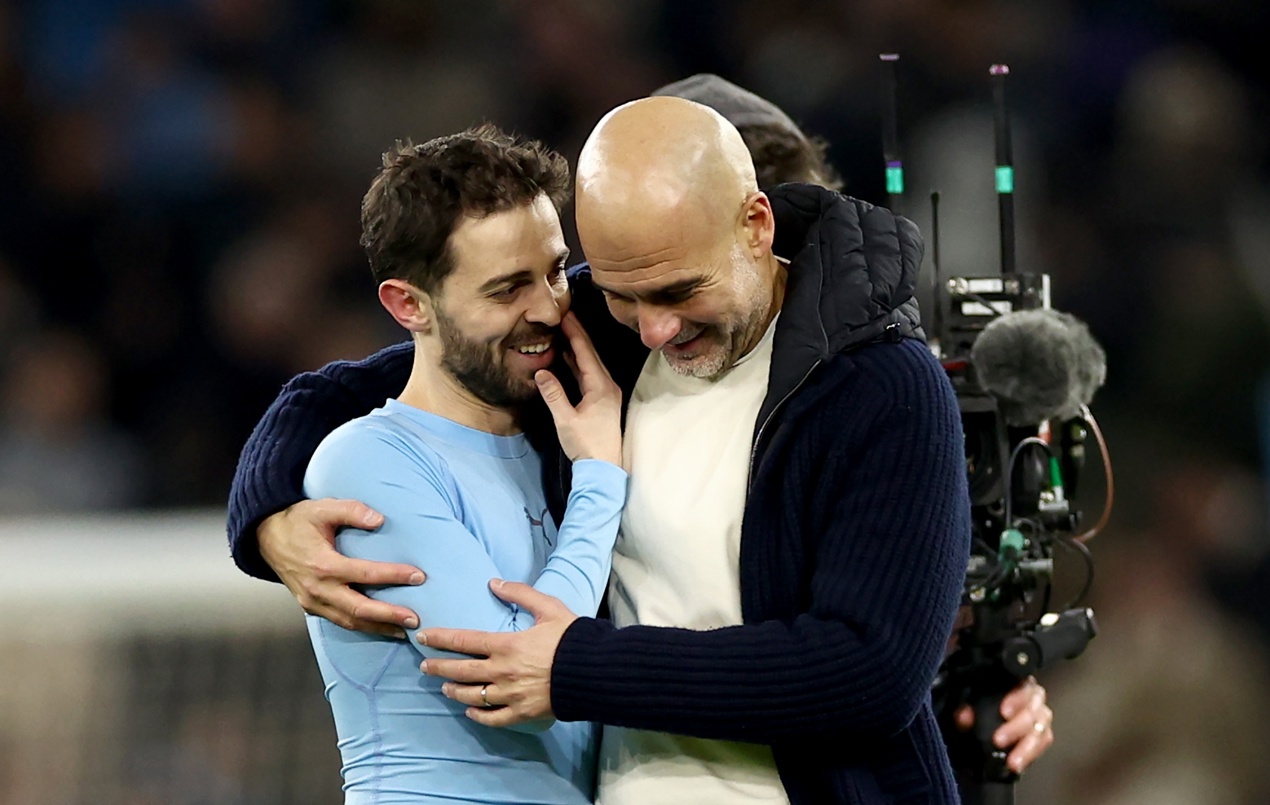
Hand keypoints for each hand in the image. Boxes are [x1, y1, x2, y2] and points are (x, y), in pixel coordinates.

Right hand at [258, 498, 423, 636]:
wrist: (265, 536)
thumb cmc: (298, 520)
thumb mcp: (323, 508)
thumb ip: (352, 510)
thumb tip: (380, 520)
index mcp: (322, 565)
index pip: (364, 574)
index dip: (393, 576)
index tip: (418, 577)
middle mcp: (317, 589)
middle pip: (358, 608)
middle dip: (389, 615)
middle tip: (415, 618)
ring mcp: (312, 601)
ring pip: (350, 621)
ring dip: (378, 627)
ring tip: (405, 630)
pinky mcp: (311, 607)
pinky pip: (340, 621)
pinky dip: (362, 626)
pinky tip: (381, 627)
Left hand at [416, 580, 576, 726]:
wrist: (594, 671)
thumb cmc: (572, 638)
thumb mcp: (548, 608)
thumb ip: (520, 593)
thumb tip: (494, 582)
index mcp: (507, 645)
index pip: (464, 641)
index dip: (441, 639)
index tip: (423, 637)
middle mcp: (503, 672)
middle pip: (461, 671)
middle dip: (439, 668)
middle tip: (424, 666)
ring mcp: (511, 695)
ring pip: (472, 696)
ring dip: (454, 691)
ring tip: (444, 688)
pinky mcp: (522, 712)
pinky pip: (493, 718)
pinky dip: (478, 715)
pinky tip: (470, 711)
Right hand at [535, 310, 621, 464]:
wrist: (604, 468)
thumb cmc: (587, 445)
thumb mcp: (566, 419)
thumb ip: (554, 394)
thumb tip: (542, 372)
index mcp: (601, 386)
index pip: (585, 352)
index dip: (574, 332)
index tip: (565, 315)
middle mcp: (607, 385)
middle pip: (590, 353)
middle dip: (577, 334)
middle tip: (564, 316)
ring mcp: (606, 392)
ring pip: (590, 363)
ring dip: (577, 347)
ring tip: (564, 331)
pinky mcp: (602, 400)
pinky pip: (589, 374)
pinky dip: (578, 363)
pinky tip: (568, 357)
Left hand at [955, 676, 1052, 772]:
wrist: (980, 721)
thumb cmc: (976, 703)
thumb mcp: (966, 702)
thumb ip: (965, 707)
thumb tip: (965, 717)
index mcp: (1014, 682)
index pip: (1022, 685)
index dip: (1016, 699)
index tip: (1004, 712)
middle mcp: (1032, 697)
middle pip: (1033, 711)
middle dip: (1016, 727)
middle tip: (998, 740)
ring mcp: (1041, 716)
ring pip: (1041, 730)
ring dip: (1026, 747)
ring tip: (1012, 762)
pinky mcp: (1043, 734)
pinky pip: (1044, 743)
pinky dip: (1031, 754)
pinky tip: (1017, 764)